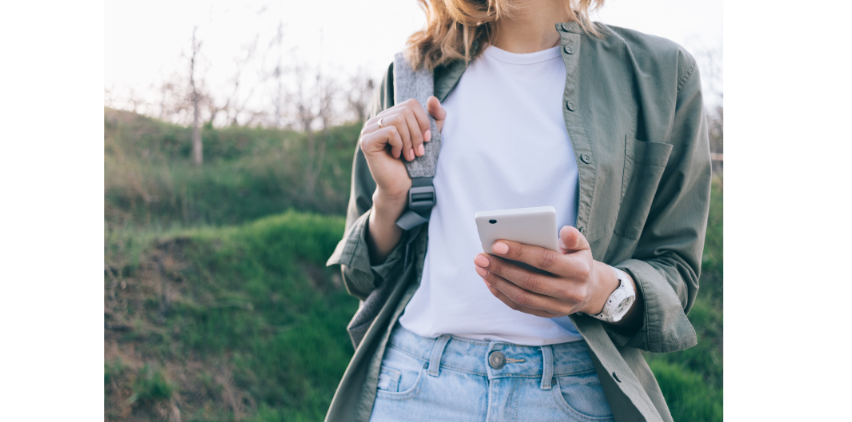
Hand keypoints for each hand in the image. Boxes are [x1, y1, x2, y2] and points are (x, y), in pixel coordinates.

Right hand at [359, 97, 446, 200]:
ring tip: (410, 155)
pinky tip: (397, 155)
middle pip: (405, 110)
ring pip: (398, 120)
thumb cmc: (416, 163)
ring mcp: (369, 129)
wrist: (404, 187)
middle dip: (417, 132)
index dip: (423, 120)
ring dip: (409, 140)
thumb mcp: (430, 137)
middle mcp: (377, 120)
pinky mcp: (366, 141)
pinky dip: (399, 144)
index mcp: (390, 116)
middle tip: (419, 151)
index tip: (427, 140)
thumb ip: (435, 118)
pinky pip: (390, 131)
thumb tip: (432, 98)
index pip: (411, 103)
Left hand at [472, 226, 619, 317]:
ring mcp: (559, 307)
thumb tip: (564, 230)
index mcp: (579, 271)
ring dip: (498, 283)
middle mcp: (570, 292)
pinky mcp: (548, 314)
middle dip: (502, 268)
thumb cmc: (578, 261)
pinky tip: (489, 281)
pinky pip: (521, 307)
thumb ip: (574, 237)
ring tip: (481, 268)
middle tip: (481, 257)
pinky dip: (502, 295)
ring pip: (523, 297)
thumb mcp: (582, 246)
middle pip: (530, 281)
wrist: (592, 290)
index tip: (497, 244)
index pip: (545, 261)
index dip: (520, 253)